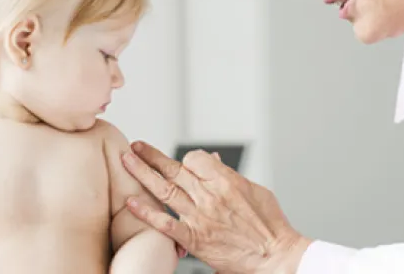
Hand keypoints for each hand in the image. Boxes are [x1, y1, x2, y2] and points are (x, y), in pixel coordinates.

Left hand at [120, 142, 311, 273]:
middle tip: (134, 146)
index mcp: (226, 181)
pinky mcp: (195, 239)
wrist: (276, 256)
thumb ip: (229, 175)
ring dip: (142, 173)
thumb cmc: (270, 225)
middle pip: (173, 169)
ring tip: (127, 161)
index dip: (185, 158)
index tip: (179, 161)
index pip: (194, 158)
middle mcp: (210, 195)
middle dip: (151, 155)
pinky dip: (147, 213)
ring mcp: (200, 217)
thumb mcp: (254, 191)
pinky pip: (165, 223)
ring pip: (164, 190)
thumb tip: (213, 160)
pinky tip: (132, 203)